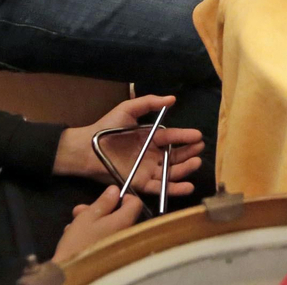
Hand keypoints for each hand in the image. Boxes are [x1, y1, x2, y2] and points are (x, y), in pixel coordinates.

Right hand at [52, 186, 143, 263]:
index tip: (107, 198)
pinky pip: (103, 238)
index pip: (135, 203)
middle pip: (118, 215)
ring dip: (90, 222)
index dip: (122, 197)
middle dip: (98, 210)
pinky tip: (73, 236)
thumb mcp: (88, 217)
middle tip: (79, 211)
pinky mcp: (109, 254)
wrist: (71, 273)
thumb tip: (115, 190)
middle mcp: (125, 233)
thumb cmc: (79, 242)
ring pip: (107, 227)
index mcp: (124, 221)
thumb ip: (103, 202)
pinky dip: (91, 235)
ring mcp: (118, 245)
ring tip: (72, 225)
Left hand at [53, 94, 204, 198]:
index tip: (198, 136)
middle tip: (200, 149)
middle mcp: (151, 155)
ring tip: (196, 163)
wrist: (86, 148)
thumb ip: (149, 103)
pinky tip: (188, 186)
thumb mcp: (128, 109)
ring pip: (170, 172)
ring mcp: (147, 171)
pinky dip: (174, 188)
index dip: (185, 137)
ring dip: (185, 169)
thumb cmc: (107, 128)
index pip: (171, 138)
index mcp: (150, 138)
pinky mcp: (140, 184)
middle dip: (189, 153)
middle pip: (175, 156)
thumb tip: (172, 98)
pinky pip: (159, 187)